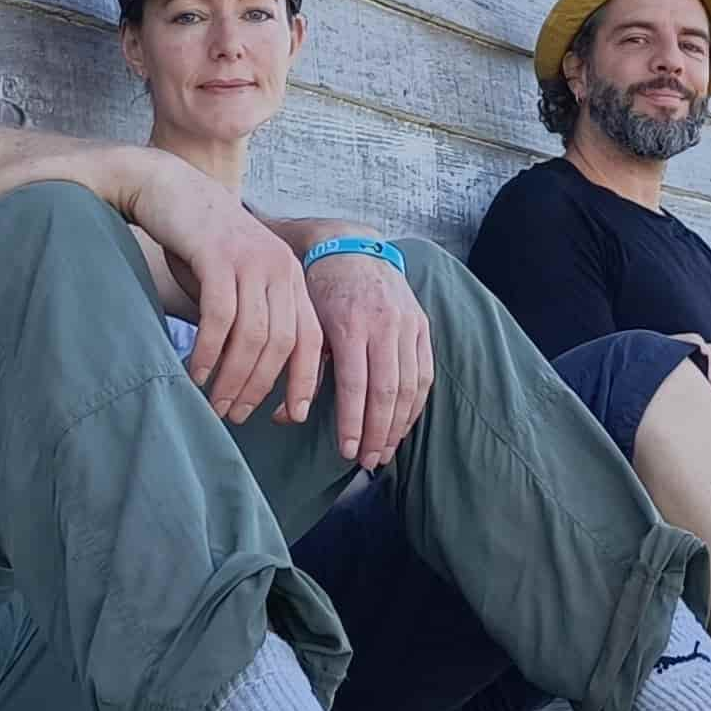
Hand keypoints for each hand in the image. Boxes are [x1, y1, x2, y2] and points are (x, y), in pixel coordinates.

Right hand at [118, 157, 320, 423]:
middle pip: (283, 344)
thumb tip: (249, 378)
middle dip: (260, 387)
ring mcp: (251, 260)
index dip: (304, 380)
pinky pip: (220, 318)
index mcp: (291, 275)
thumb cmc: (199, 244)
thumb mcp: (236, 281)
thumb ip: (250, 319)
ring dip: (233, 377)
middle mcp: (280, 267)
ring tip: (214, 403)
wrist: (168, 189)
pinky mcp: (218, 255)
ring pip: (253, 336)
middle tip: (235, 414)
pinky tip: (195, 373)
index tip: (291, 415)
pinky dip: (210, 352)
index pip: (312, 337)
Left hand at [304, 254, 434, 469]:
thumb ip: (300, 368)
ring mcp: (408, 324)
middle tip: (366, 462)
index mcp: (350, 323)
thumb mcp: (304, 322)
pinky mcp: (422, 325)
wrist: (352, 248)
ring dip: (398, 425)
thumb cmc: (320, 289)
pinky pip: (425, 373)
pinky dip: (415, 405)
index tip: (346, 452)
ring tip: (384, 452)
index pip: (355, 385)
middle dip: (377, 432)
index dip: (352, 422)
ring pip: (409, 386)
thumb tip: (285, 416)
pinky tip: (403, 426)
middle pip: (387, 391)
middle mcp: (384, 324)